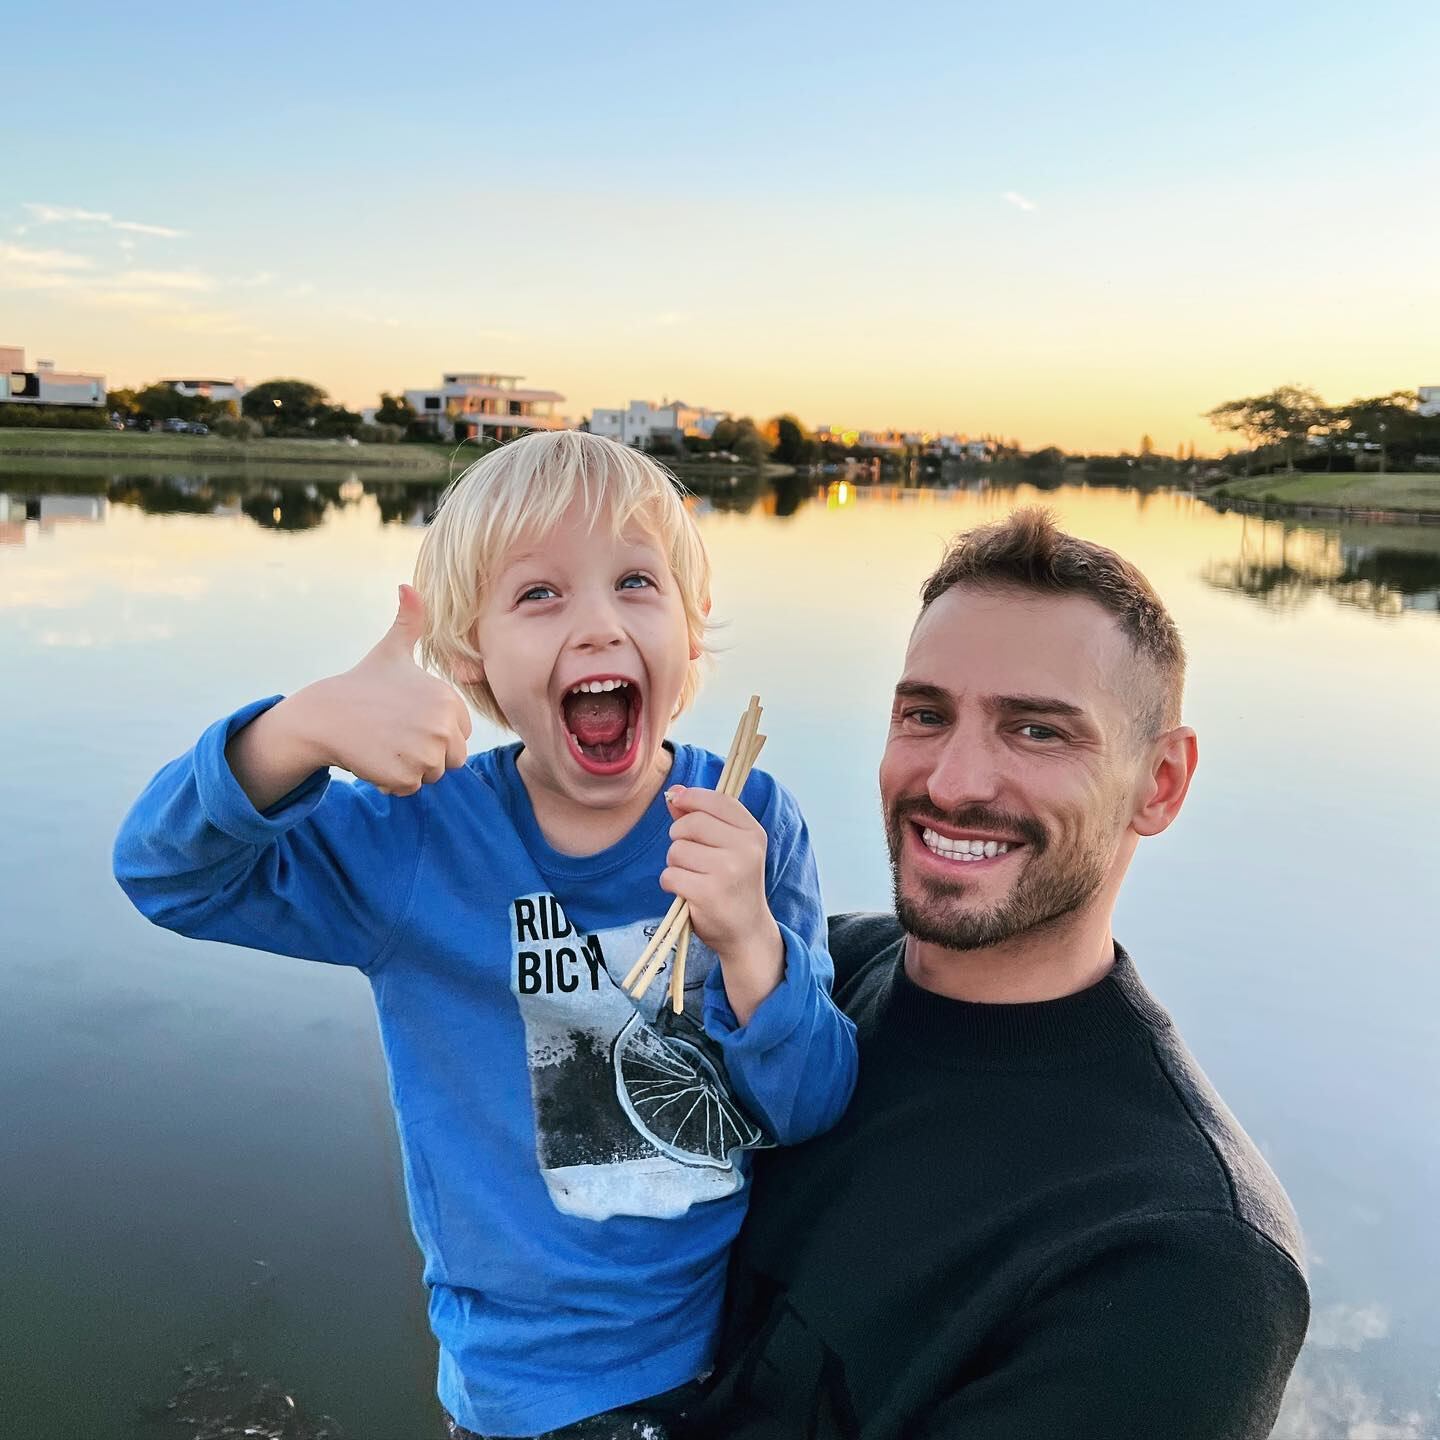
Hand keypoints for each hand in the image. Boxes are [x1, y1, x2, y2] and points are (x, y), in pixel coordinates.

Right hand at [285, 584, 472, 795]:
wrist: (324, 715)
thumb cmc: (362, 684)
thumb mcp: (391, 651)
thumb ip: (409, 621)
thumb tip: (408, 585)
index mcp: (448, 699)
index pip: (460, 734)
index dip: (434, 731)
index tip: (406, 718)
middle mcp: (443, 725)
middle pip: (452, 758)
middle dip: (426, 754)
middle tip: (394, 736)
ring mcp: (425, 751)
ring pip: (432, 775)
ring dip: (410, 768)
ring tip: (384, 745)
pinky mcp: (406, 775)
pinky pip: (411, 789)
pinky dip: (393, 782)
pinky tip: (374, 759)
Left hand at [662, 786, 783, 1022]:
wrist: (746, 931)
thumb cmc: (733, 884)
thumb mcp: (729, 847)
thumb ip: (702, 817)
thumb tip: (674, 792)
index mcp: (753, 833)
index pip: (718, 801)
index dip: (692, 798)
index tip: (678, 801)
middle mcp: (745, 849)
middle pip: (690, 823)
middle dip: (679, 837)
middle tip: (690, 857)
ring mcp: (727, 872)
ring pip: (676, 850)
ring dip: (675, 864)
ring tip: (693, 877)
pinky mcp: (707, 893)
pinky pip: (670, 875)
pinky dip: (671, 883)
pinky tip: (687, 892)